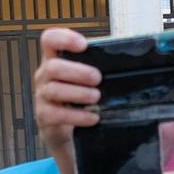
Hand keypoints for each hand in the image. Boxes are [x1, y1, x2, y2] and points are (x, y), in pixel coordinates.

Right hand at [32, 28, 101, 152]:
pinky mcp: (44, 117)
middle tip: (97, 78)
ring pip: (54, 90)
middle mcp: (44, 76)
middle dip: (77, 71)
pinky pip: (56, 114)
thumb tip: (132, 58)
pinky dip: (78, 116)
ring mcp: (42, 97)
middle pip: (52, 67)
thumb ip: (98, 67)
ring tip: (96, 97)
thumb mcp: (86, 81)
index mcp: (54, 60)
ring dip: (78, 93)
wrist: (70, 135)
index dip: (63, 38)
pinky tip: (93, 117)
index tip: (83, 45)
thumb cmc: (81, 101)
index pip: (49, 40)